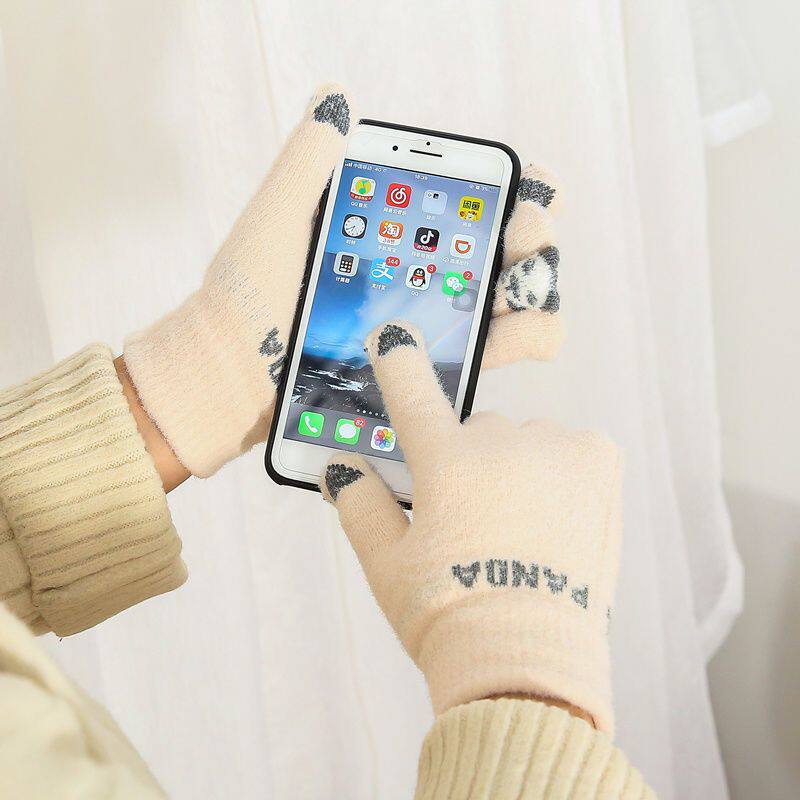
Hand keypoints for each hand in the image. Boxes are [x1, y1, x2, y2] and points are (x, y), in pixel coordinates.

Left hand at [123, 84, 563, 478]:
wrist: (233, 374)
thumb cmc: (249, 294)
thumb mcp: (278, 218)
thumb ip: (310, 161)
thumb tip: (336, 99)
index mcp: (398, 233)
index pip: (476, 202)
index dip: (519, 189)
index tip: (525, 188)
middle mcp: (428, 276)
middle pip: (515, 248)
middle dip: (533, 234)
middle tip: (515, 235)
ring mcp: (436, 324)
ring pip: (524, 302)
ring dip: (537, 288)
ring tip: (513, 287)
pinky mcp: (437, 371)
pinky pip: (500, 352)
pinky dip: (526, 337)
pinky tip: (507, 331)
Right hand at [321, 321, 620, 733]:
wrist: (528, 662)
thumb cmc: (448, 614)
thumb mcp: (385, 564)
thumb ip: (360, 504)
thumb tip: (341, 467)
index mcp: (444, 461)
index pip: (412, 392)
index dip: (398, 362)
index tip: (393, 336)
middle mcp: (501, 442)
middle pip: (475, 433)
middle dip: (469, 464)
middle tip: (472, 521)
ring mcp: (556, 448)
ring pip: (523, 442)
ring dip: (517, 469)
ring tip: (519, 530)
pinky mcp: (599, 462)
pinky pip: (569, 447)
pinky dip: (560, 471)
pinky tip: (554, 515)